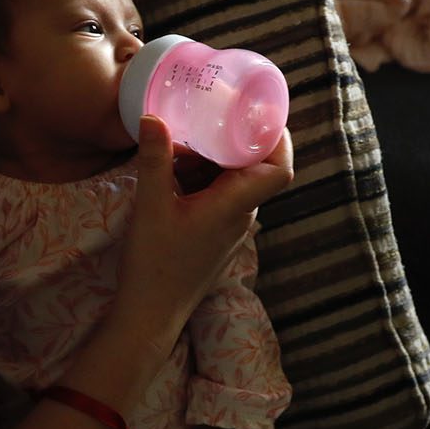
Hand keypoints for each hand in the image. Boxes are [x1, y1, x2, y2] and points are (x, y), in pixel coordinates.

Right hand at [113, 116, 292, 348]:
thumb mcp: (150, 206)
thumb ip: (155, 159)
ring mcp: (229, 227)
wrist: (149, 315)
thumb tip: (153, 117)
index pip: (280, 169)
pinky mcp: (214, 235)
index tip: (258, 113)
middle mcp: (241, 216)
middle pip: (254, 168)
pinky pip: (218, 195)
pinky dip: (201, 178)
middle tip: (206, 117)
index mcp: (236, 206)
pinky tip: (172, 172)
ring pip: (233, 181)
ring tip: (179, 144)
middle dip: (231, 140)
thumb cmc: (154, 264)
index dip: (278, 139)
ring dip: (211, 160)